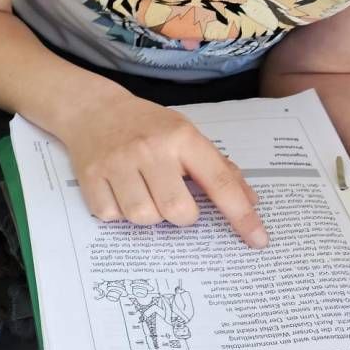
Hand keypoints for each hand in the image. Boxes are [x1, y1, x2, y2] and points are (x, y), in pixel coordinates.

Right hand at [58, 92, 267, 246]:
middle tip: (174, 201)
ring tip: (143, 193)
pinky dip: (118, 213)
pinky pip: (111, 217)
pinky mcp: (91, 177)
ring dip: (148, 215)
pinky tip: (118, 192)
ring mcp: (117, 163)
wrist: (93, 110)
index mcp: (182, 138)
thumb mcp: (186, 134)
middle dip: (181, 217)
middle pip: (177, 211)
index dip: (241, 215)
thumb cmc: (147, 127)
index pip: (220, 182)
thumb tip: (249, 200)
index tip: (258, 240)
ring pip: (143, 218)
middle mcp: (150, 149)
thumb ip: (217, 167)